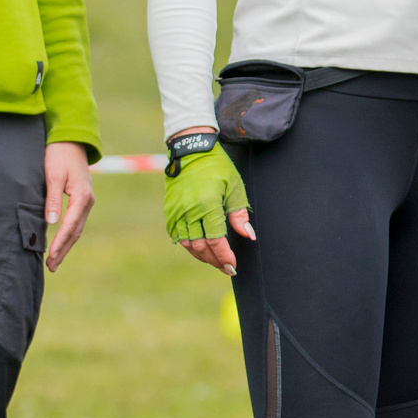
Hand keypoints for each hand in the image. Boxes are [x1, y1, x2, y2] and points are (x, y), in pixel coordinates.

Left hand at [43, 142, 94, 270]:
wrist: (71, 141)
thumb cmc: (59, 155)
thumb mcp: (52, 175)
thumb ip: (52, 199)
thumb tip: (51, 222)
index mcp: (82, 197)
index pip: (69, 225)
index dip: (59, 242)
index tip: (50, 256)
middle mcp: (88, 201)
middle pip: (75, 231)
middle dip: (63, 250)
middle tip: (51, 266)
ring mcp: (87, 201)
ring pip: (77, 229)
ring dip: (66, 245)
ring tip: (54, 261)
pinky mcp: (82, 200)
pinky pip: (76, 222)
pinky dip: (68, 235)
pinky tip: (61, 243)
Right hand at [166, 139, 253, 273]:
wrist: (192, 150)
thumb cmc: (217, 167)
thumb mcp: (235, 187)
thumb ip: (239, 214)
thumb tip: (248, 236)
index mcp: (207, 205)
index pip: (216, 240)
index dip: (224, 256)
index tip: (233, 266)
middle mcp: (189, 211)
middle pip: (201, 247)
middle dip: (214, 260)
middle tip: (226, 268)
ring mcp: (176, 212)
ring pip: (187, 244)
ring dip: (201, 256)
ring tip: (214, 261)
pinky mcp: (169, 210)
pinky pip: (176, 235)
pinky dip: (188, 245)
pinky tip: (199, 249)